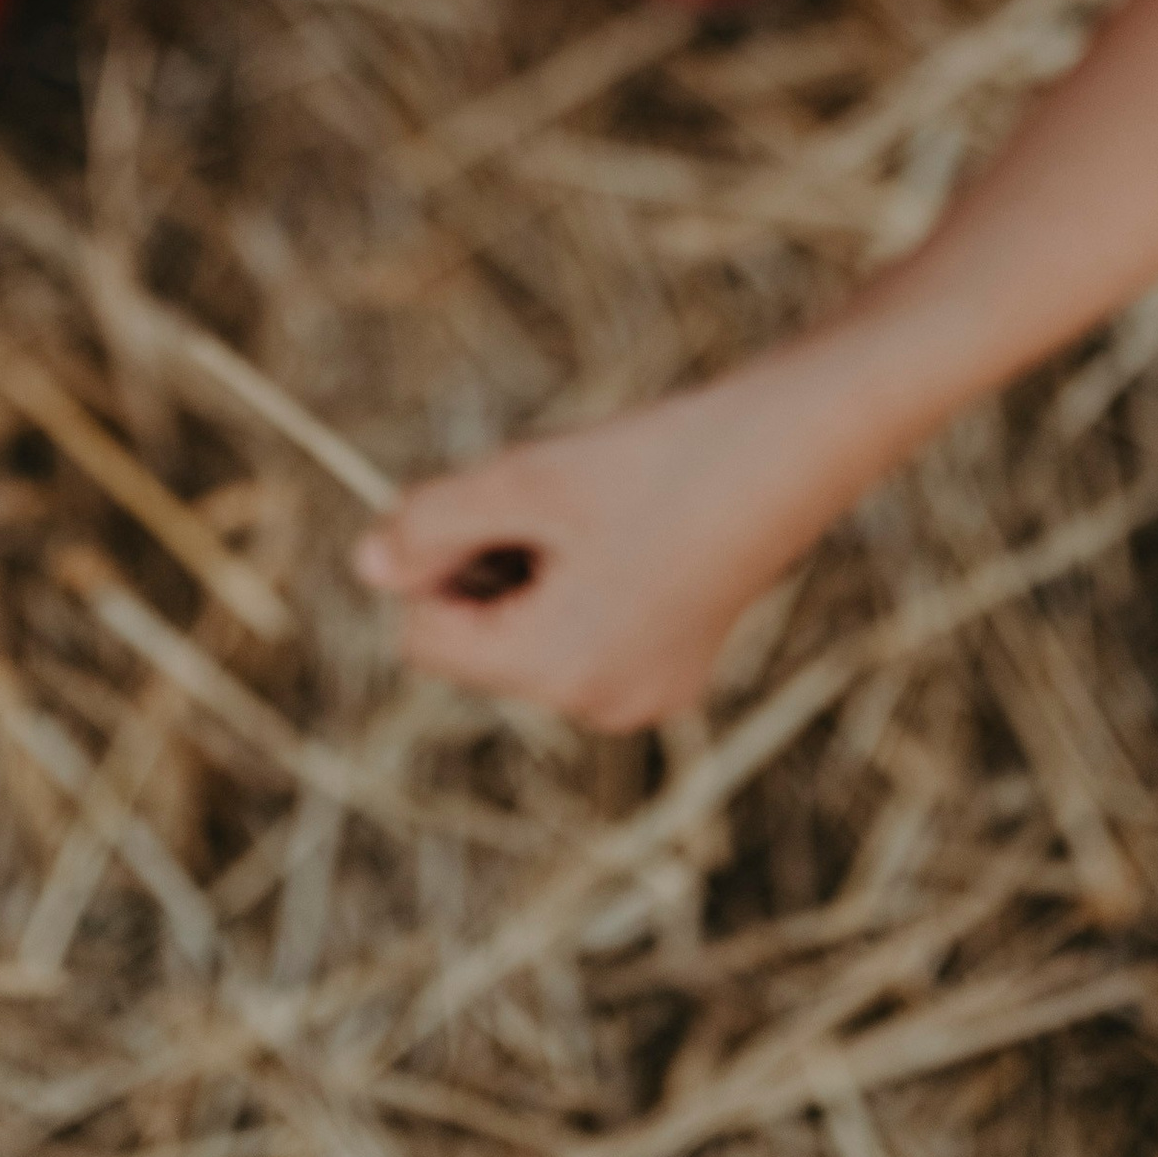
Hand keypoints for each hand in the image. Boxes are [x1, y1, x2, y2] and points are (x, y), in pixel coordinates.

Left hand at [353, 374, 829, 731]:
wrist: (792, 448)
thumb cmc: (658, 461)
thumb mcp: (526, 480)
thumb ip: (432, 525)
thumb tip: (365, 567)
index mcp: (558, 671)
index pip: (426, 637)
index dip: (437, 561)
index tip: (493, 502)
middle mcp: (600, 707)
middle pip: (478, 643)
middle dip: (492, 568)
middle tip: (558, 502)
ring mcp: (645, 696)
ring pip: (531, 637)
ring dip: (537, 573)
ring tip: (604, 515)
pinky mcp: (676, 671)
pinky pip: (586, 637)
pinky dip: (584, 586)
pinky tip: (639, 535)